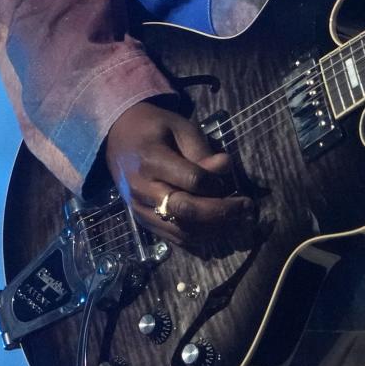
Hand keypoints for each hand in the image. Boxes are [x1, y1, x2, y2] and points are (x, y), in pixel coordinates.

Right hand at [103, 99, 254, 250]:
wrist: (117, 138)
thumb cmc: (154, 128)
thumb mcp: (180, 126)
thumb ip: (201, 150)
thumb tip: (225, 167)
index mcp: (151, 160)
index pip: (191, 180)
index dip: (215, 183)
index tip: (231, 178)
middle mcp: (142, 190)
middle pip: (186, 211)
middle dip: (221, 212)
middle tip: (247, 208)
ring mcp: (140, 209)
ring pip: (181, 230)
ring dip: (214, 230)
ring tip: (239, 221)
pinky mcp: (142, 221)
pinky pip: (173, 238)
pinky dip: (198, 238)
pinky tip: (219, 230)